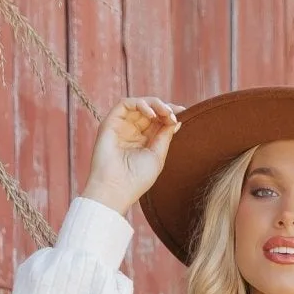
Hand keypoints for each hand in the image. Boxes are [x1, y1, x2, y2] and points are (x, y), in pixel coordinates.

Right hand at [81, 95, 184, 213]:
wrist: (116, 189)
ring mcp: (121, 126)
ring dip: (155, 104)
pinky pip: (125, 104)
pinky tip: (151, 114)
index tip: (183, 112)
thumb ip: (165, 136)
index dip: (170, 113)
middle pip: (150, 110)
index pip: (158, 120)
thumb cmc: (137, 178)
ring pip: (139, 104)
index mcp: (144, 141)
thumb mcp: (157, 156)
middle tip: (173, 114)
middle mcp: (132, 131)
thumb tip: (175, 120)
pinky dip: (140, 104)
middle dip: (164, 108)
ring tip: (165, 113)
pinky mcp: (110, 122)